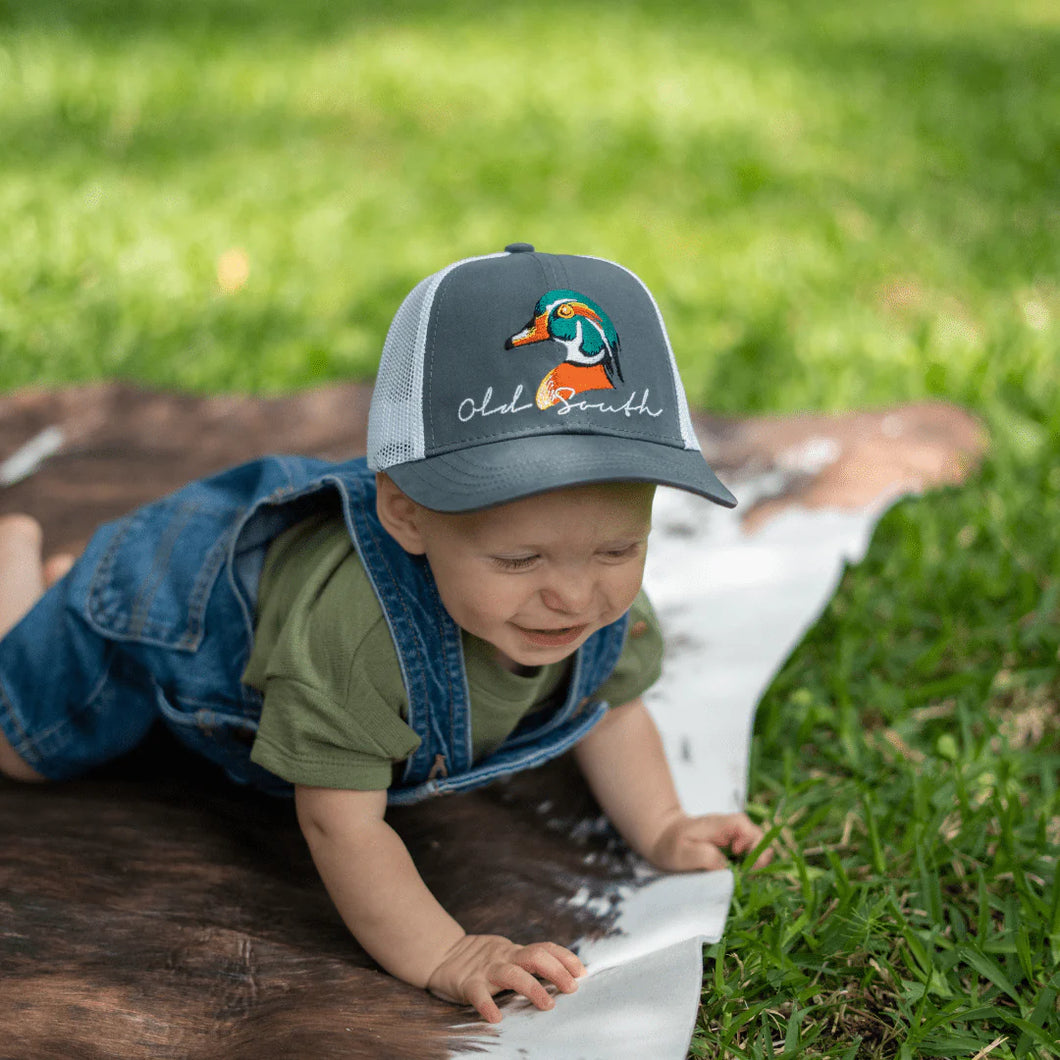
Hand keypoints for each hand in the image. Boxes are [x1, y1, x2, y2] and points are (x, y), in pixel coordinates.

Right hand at [426, 934, 584, 1023]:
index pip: (545, 948)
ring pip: (512, 974)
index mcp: (515, 952)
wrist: (442, 955)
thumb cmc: (479, 961)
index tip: (582, 971)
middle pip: (535, 957)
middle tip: (573, 988)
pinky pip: (478, 994)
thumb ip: (526, 962)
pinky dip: (487, 1006)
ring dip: (533, 988)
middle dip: (556, 971)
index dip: (565, 957)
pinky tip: (496, 1019)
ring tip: (548, 1005)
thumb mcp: (506, 956)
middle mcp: (504, 957)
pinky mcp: (467, 983)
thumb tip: (561, 976)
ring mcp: (486, 970)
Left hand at [647, 812, 772, 872]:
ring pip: (756, 847)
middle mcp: (730, 829)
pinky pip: (749, 856)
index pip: (745, 825)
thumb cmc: (671, 844)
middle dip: (759, 857)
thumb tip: (725, 867)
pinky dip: (748, 867)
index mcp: (720, 825)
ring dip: (755, 864)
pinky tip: (738, 876)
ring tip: (743, 877)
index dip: (748, 841)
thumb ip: (705, 857)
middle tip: (747, 873)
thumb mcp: (682, 852)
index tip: (737, 855)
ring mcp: (732, 838)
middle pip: (757, 836)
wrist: (663, 839)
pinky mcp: (732, 849)